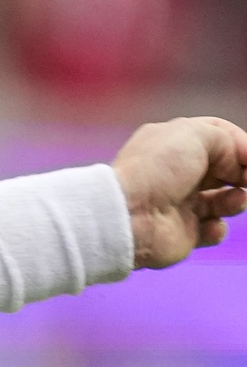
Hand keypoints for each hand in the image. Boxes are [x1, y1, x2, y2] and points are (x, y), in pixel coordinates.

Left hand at [113, 116, 246, 268]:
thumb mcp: (194, 135)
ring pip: (224, 200)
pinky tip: (209, 225)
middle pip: (224, 169)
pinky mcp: (183, 231)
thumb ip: (226, 141)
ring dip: (236, 200)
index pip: (216, 136)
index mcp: (173, 143)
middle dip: (243, 174)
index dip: (240, 144)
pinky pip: (212, 229)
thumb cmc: (158, 170)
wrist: (130, 214)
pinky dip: (217, 228)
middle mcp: (177, 171)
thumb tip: (240, 164)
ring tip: (235, 200)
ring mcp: (180, 202)